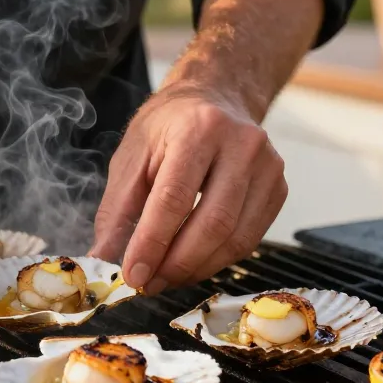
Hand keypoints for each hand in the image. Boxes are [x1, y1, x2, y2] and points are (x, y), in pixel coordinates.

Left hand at [90, 88, 287, 293]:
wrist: (215, 98)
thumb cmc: (168, 127)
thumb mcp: (131, 157)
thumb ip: (116, 210)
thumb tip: (103, 259)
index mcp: (198, 129)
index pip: (174, 198)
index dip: (152, 243)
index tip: (133, 274)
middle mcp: (241, 144)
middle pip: (212, 223)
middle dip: (176, 264)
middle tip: (149, 283)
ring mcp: (268, 166)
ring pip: (235, 238)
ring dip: (196, 268)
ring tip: (166, 278)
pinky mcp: (279, 188)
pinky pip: (249, 239)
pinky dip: (217, 260)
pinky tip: (192, 263)